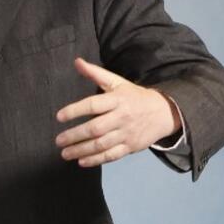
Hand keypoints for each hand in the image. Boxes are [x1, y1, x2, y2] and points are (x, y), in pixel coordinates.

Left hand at [55, 57, 180, 166]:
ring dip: (81, 150)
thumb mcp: (117, 82)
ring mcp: (127, 133)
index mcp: (117, 100)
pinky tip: (81, 162)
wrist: (165, 112)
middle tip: (58, 140)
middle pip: (95, 128)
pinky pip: (112, 155)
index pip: (93, 105)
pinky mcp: (131, 146)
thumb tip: (77, 62)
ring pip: (102, 144)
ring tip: (64, 153)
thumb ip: (95, 73)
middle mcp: (122, 117)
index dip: (75, 110)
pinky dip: (96, 160)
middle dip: (75, 135)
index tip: (59, 117)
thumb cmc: (134, 97)